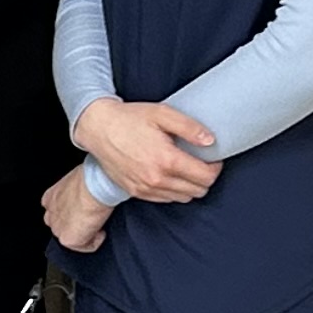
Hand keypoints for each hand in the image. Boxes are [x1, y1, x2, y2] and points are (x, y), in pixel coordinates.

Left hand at [44, 164, 115, 254]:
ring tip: (97, 225)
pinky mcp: (68, 240)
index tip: (84, 210)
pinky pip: (85, 247)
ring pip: (72, 237)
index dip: (72, 213)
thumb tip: (87, 193)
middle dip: (76, 225)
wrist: (95, 186)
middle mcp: (50, 213)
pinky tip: (101, 231)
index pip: (57, 211)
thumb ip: (77, 191)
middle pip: (62, 226)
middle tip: (91, 219)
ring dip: (85, 234)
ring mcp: (57, 228)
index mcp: (50, 198)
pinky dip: (96, 241)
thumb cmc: (90, 178)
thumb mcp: (78, 181)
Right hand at [71, 95, 220, 203]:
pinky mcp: (136, 192)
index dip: (215, 167)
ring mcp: (145, 188)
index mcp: (167, 160)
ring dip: (191, 186)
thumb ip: (190, 127)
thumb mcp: (162, 113)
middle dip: (205, 177)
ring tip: (185, 168)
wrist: (97, 129)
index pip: (206, 176)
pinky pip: (166, 199)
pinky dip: (174, 190)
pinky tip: (170, 174)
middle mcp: (157, 179)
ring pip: (184, 198)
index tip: (212, 158)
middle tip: (201, 162)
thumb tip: (210, 141)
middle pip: (198, 190)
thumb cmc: (129, 119)